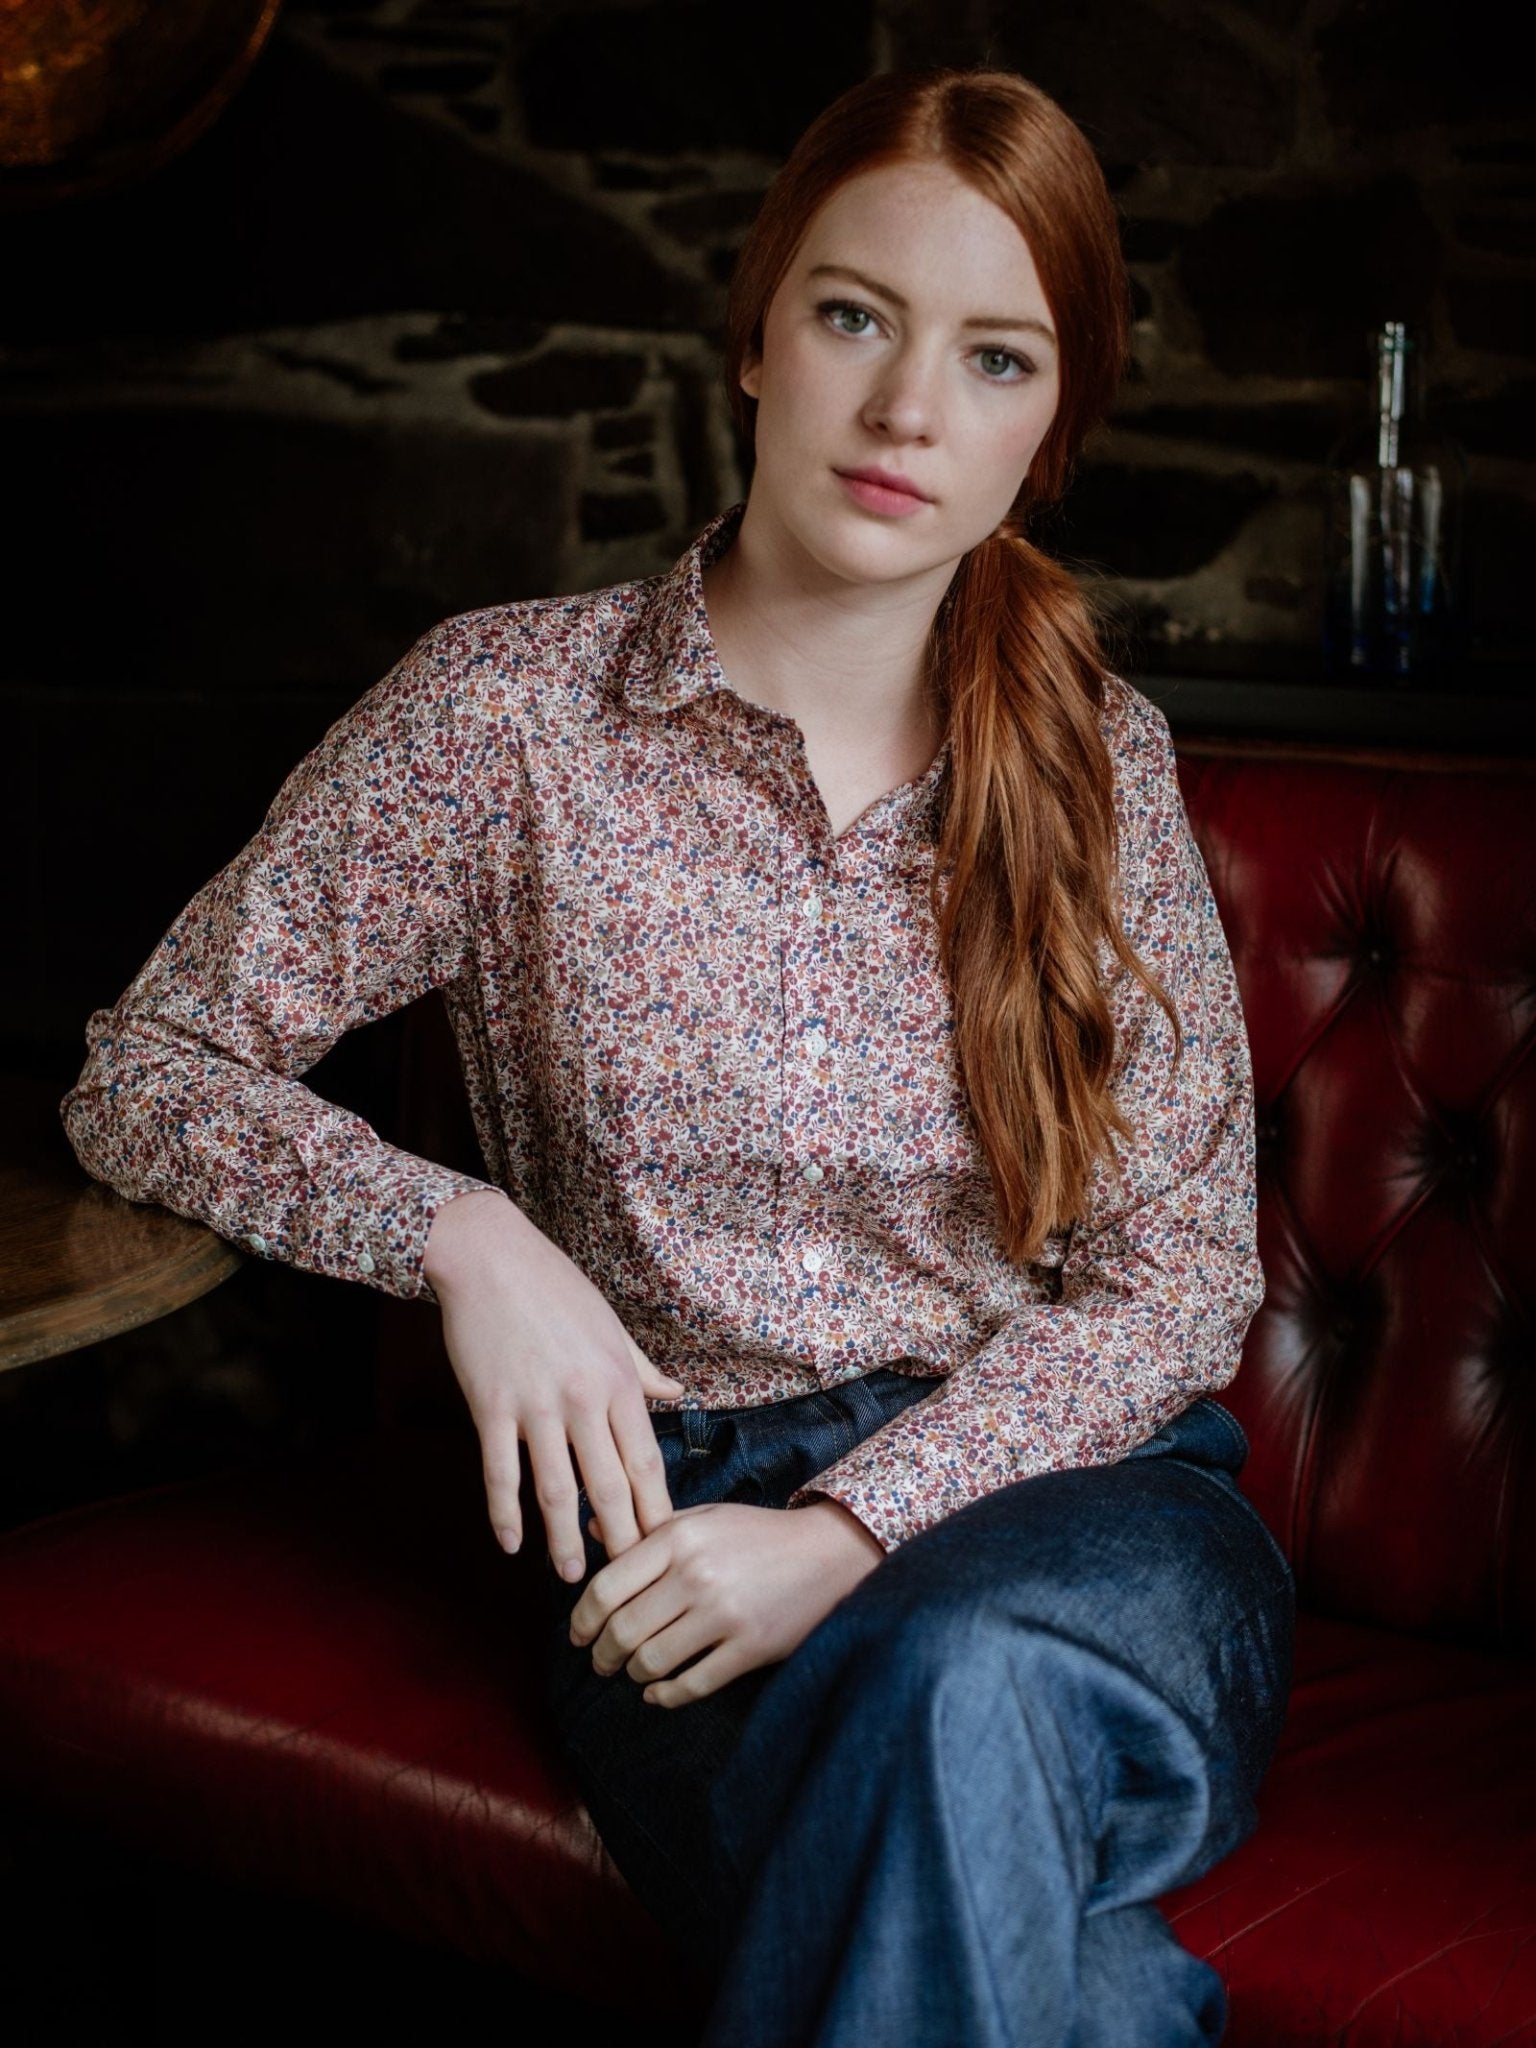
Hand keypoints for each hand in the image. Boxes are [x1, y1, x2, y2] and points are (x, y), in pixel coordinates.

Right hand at [423, 1188, 683, 1581]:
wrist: (489, 1256)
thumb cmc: (555, 1286)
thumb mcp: (611, 1325)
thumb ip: (643, 1369)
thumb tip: (676, 1395)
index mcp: (619, 1381)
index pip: (645, 1462)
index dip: (654, 1510)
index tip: (662, 1547)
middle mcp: (584, 1398)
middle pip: (607, 1486)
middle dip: (619, 1540)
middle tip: (626, 1583)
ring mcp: (536, 1405)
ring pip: (555, 1490)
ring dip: (564, 1540)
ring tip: (571, 1578)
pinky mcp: (491, 1406)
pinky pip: (500, 1472)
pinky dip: (504, 1513)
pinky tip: (511, 1543)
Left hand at [568, 1498, 885, 1707]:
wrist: (827, 1553)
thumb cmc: (758, 1533)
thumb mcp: (703, 1515)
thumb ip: (649, 1527)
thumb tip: (592, 1530)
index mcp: (679, 1536)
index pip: (607, 1586)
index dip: (582, 1619)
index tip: (578, 1634)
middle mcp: (697, 1574)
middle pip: (623, 1630)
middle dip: (602, 1655)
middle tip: (601, 1662)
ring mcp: (724, 1613)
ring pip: (651, 1661)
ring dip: (633, 1674)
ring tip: (633, 1672)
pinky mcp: (750, 1647)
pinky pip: (692, 1684)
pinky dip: (666, 1695)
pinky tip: (659, 1693)